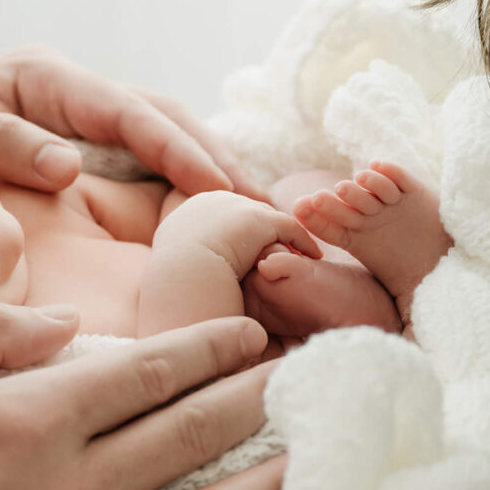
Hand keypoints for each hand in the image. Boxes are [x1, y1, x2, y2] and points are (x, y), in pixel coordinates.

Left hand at [0, 44, 263, 197]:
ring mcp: (84, 117)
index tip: (216, 187)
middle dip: (214, 155)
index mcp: (38, 77)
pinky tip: (226, 213)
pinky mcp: (89, 148)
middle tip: (264, 202)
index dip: (174, 146)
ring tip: (263, 210)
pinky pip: (150, 160)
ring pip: (167, 132)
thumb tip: (68, 165)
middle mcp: (71, 90)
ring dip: (214, 168)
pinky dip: (190, 182)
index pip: (123, 110)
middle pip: (160, 114)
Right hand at [155, 190, 320, 276]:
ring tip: (297, 257)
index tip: (248, 254)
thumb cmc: (176, 288)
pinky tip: (313, 257)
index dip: (236, 235)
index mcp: (187, 214)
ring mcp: (234, 206)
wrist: (182, 280)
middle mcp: (209, 202)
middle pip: (244, 213)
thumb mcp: (178, 267)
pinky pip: (288, 227)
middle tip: (278, 254)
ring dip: (283, 238)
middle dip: (261, 232)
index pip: (220, 218)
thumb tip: (198, 267)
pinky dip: (302, 242)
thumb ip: (191, 260)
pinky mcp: (258, 218)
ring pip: (267, 220)